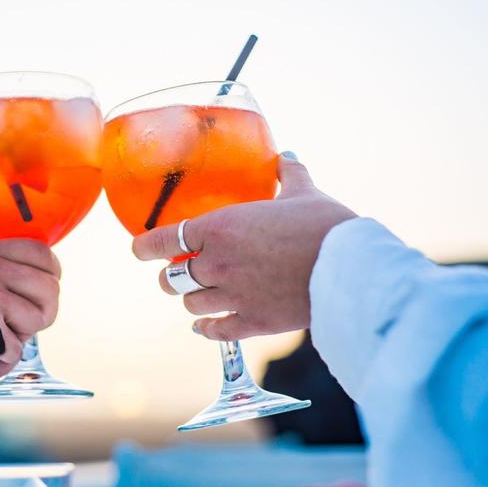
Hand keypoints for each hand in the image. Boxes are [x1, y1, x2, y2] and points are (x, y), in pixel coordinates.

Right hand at [0, 239, 60, 380]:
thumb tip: (40, 282)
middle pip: (50, 287)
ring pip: (39, 317)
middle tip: (25, 326)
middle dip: (44, 312)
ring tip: (0, 339)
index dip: (52, 273)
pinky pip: (16, 349)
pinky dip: (3, 365)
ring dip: (23, 337)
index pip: (41, 252)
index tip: (47, 287)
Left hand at [132, 153, 356, 340]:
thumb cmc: (324, 225)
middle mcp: (216, 263)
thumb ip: (288, 174)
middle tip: (177, 272)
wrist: (349, 268)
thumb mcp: (303, 192)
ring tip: (197, 295)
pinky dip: (207, 330)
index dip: (144, 247)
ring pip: (190, 305)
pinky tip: (205, 327)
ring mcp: (232, 296)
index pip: (163, 240)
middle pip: (171, 278)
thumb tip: (287, 155)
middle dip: (170, 276)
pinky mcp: (252, 322)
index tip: (138, 249)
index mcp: (219, 228)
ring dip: (190, 300)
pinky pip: (215, 332)